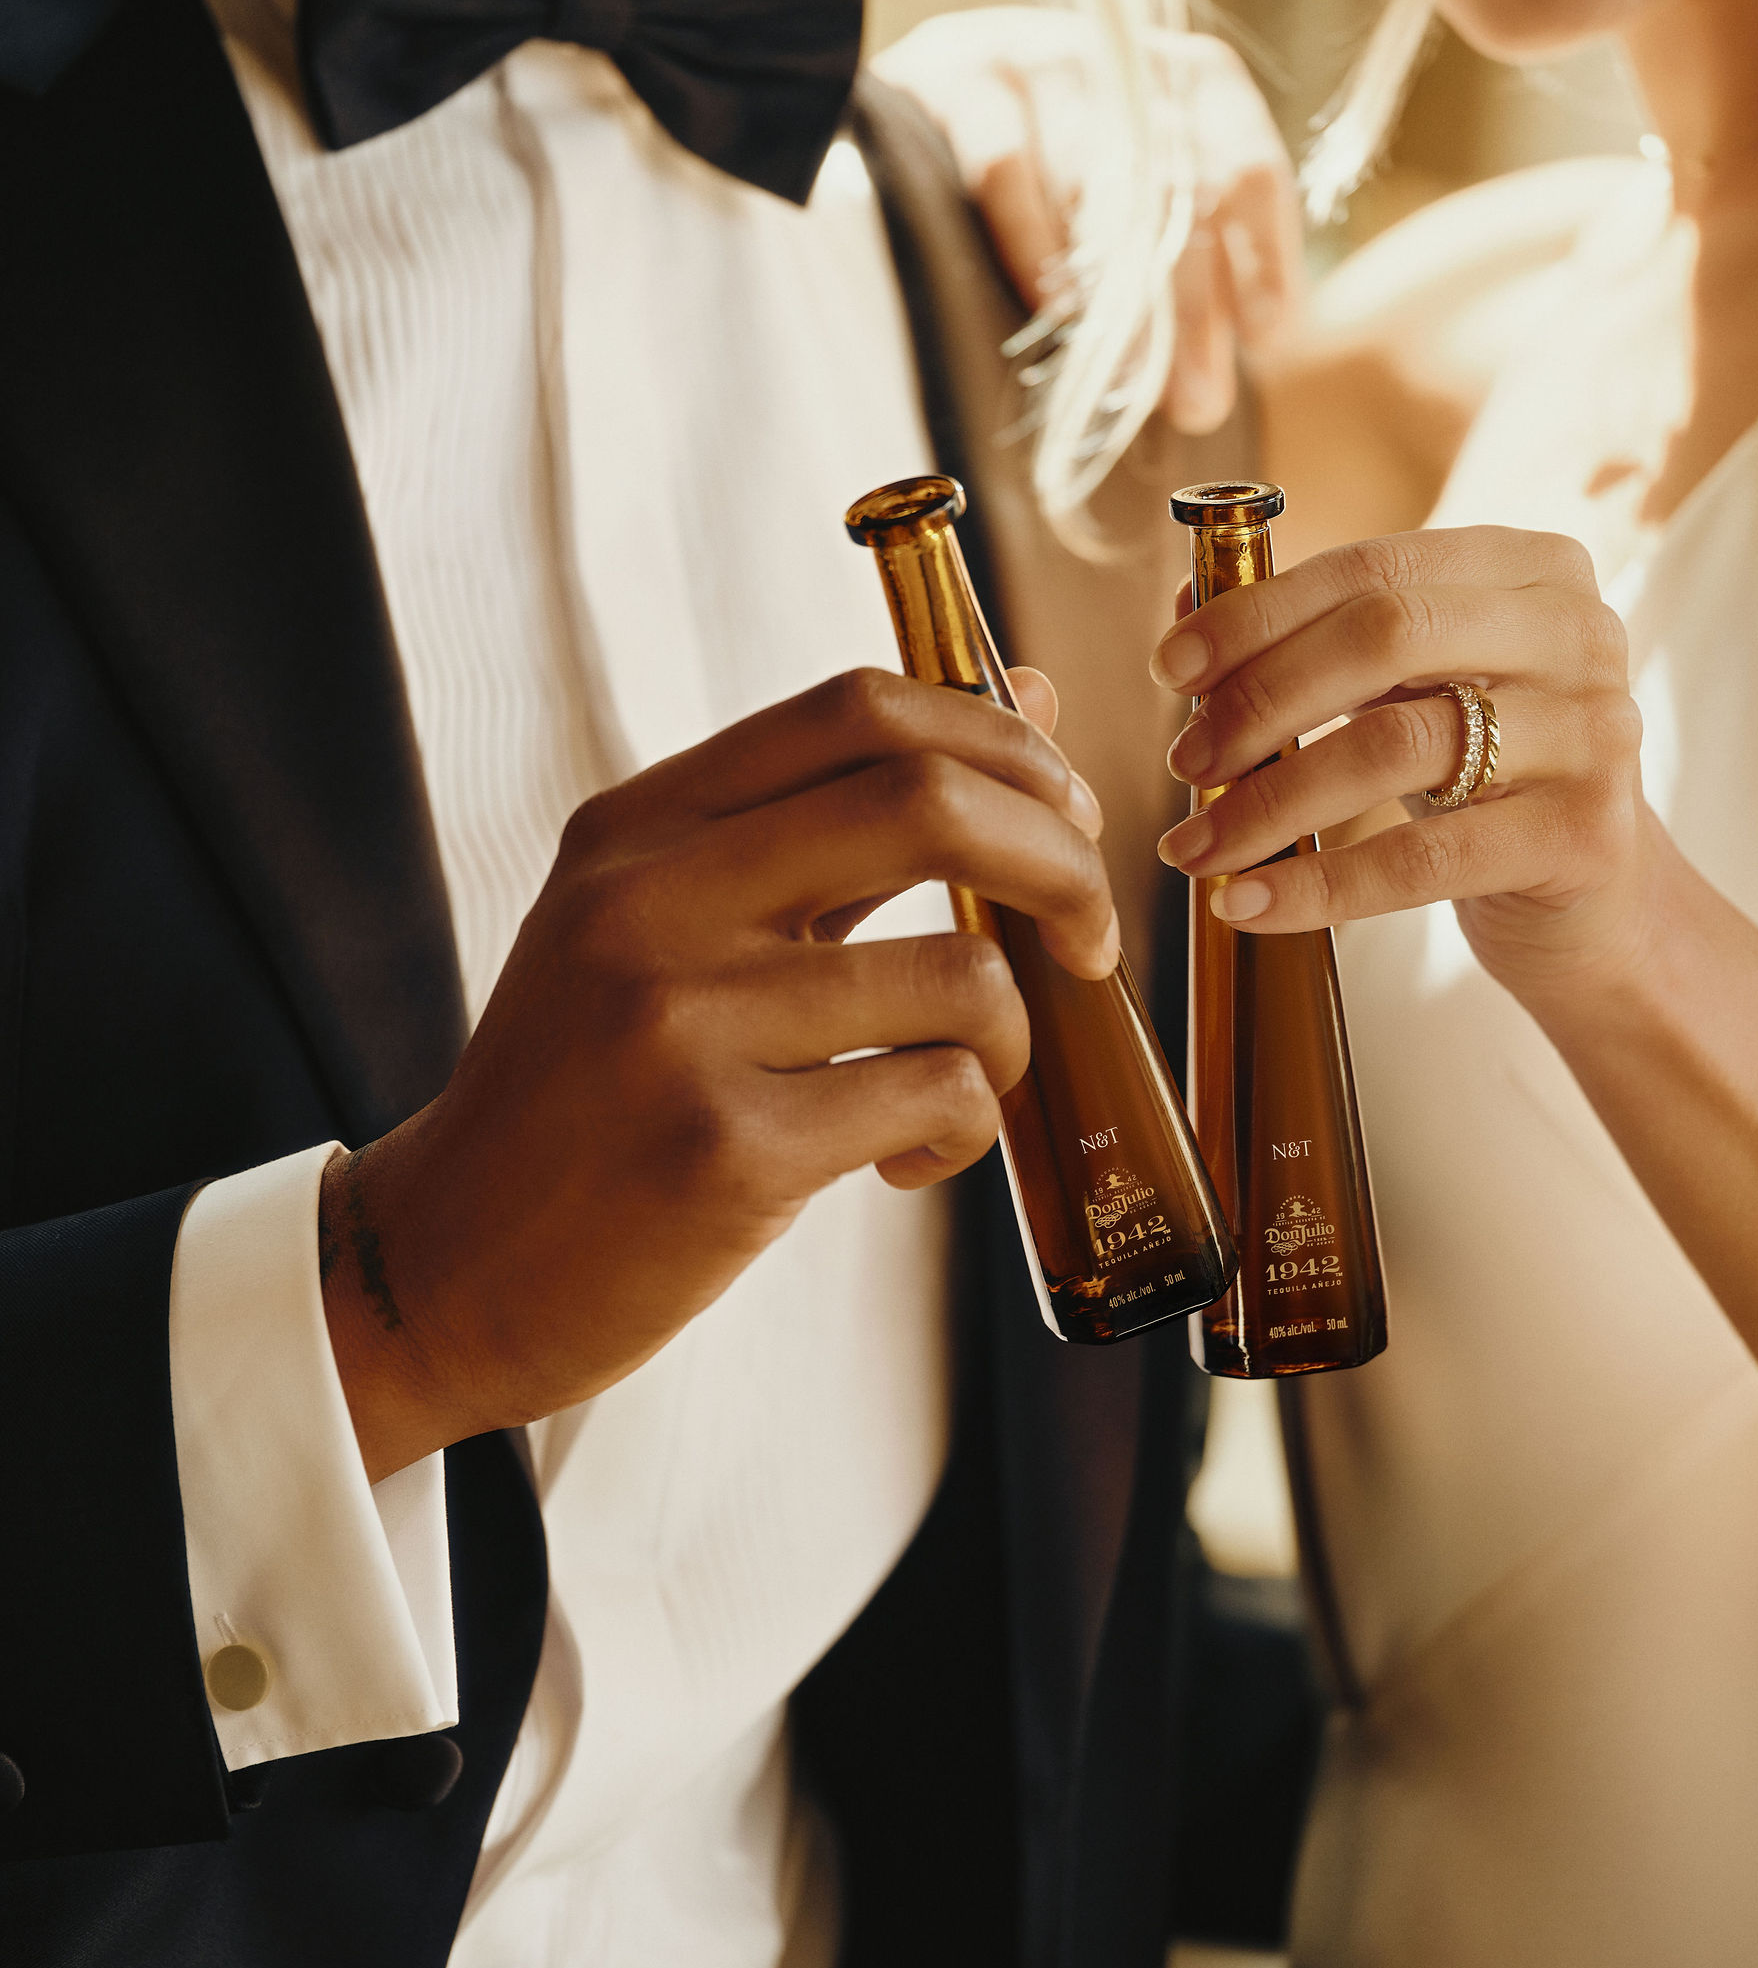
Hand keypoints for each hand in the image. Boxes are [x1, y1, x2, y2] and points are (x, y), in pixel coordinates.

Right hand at [323, 666, 1109, 1481]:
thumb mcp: (666, 927)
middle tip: (1092, 929)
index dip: (996, 740)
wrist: (455, 1262)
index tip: (1060, 808)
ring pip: (962, 973)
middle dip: (1063, 859)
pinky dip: (966, 1130)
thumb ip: (833, 826)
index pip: (857, 709)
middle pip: (928, 802)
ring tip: (973, 1077)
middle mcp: (649, 904)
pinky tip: (908, 1160)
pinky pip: (939, 1097)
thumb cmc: (589, 1090)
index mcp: (638, 830)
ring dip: (1018, 1032)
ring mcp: (683, 1026)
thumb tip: (1024, 706)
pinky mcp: (725, 1149)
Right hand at [870, 7, 1302, 434]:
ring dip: (1116, 296)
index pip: (1244, 163)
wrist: (889, 124)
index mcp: (1180, 88)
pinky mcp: (956, 80)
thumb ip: (1172, 280)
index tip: (1270, 339)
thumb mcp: (1120, 222)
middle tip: (1199, 403)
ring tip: (1127, 381)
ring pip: (1096, 180)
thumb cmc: (1031, 198)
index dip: (1265, 253)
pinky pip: (1004, 163)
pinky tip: (1050, 308)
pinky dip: (1030, 240)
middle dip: (1193, 309)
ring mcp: (1037, 61)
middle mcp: (1118, 66)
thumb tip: (1208, 387)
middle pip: (1177, 187)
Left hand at [1151, 527, 1651, 1002]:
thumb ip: (1314, 643)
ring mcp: (1592, 732)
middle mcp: (1577, 632)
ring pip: (1395, 747)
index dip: (1257, 613)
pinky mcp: (1584, 835)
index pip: (1371, 566)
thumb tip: (1182, 613)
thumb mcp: (1408, 695)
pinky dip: (1318, 887)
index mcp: (1531, 568)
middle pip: (1384, 636)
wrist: (1593, 904)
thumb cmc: (1483, 780)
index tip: (1169, 669)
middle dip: (1261, 700)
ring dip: (1269, 803)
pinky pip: (1422, 860)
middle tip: (1184, 764)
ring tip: (1192, 849)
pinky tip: (1246, 907)